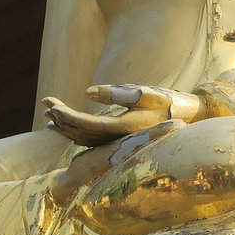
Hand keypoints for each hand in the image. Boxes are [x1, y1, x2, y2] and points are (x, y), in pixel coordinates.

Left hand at [42, 83, 204, 146]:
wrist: (188, 119)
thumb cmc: (169, 102)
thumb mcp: (146, 92)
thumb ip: (118, 93)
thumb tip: (87, 93)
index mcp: (124, 128)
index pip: (87, 125)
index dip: (67, 116)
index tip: (51, 105)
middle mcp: (119, 140)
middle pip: (82, 133)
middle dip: (62, 119)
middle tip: (46, 103)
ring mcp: (119, 142)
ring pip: (85, 138)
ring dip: (66, 127)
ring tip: (49, 115)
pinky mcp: (119, 140)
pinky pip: (92, 139)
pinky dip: (76, 131)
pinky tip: (65, 125)